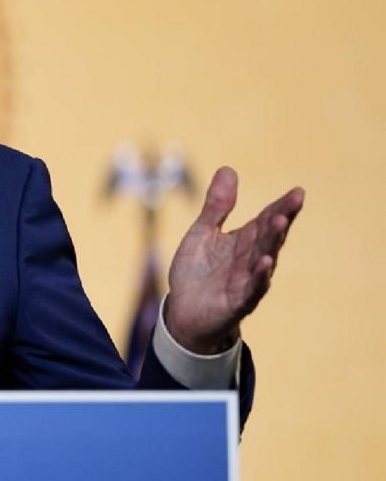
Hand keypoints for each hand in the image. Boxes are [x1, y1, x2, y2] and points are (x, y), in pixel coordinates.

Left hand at [165, 166, 303, 353]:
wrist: (183, 311)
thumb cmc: (197, 271)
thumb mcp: (203, 232)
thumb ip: (217, 206)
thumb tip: (228, 168)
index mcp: (245, 240)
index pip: (267, 219)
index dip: (282, 206)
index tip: (298, 191)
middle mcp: (252, 259)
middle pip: (269, 236)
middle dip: (281, 218)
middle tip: (293, 201)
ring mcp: (247, 280)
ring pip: (264, 259)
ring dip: (272, 242)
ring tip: (280, 223)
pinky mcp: (238, 301)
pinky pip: (252, 288)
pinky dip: (259, 276)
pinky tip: (265, 263)